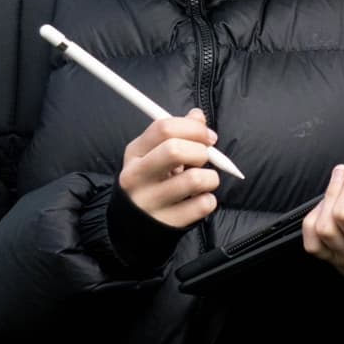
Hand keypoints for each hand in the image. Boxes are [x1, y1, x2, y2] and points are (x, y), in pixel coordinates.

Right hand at [119, 108, 219, 228]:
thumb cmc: (150, 182)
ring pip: (195, 179)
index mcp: (135, 153)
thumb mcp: (153, 154)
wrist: (133, 228)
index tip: (207, 136)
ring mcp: (150, 202)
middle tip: (204, 159)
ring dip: (210, 177)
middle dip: (201, 151)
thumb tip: (198, 116)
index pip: (164, 128)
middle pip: (175, 150)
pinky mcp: (167, 223)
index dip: (193, 128)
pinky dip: (209, 199)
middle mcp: (137, 176)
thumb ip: (176, 132)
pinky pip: (202, 205)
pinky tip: (199, 200)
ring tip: (203, 181)